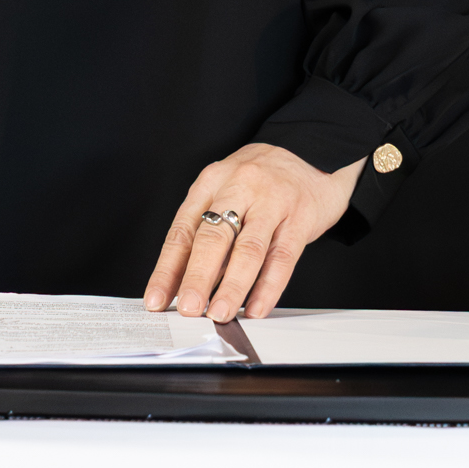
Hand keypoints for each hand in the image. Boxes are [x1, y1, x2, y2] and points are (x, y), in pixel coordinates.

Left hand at [143, 143, 363, 323]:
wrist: (313, 155)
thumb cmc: (261, 180)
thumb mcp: (226, 191)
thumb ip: (208, 232)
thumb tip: (184, 285)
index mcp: (212, 181)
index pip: (183, 230)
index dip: (168, 268)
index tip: (155, 298)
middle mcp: (240, 187)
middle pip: (213, 237)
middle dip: (197, 277)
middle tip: (188, 307)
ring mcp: (272, 200)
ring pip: (248, 249)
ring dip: (232, 286)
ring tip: (220, 313)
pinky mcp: (300, 216)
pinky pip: (283, 257)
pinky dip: (268, 288)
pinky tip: (257, 307)